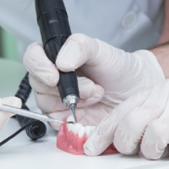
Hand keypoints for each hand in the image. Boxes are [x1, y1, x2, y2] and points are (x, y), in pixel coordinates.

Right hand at [23, 33, 164, 126]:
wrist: (135, 92)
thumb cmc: (118, 68)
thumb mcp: (101, 49)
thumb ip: (80, 47)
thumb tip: (60, 62)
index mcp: (55, 55)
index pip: (32, 57)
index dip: (39, 67)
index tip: (55, 76)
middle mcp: (51, 77)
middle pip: (37, 84)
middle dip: (65, 88)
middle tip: (91, 87)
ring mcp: (56, 99)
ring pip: (47, 104)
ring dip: (73, 102)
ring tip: (96, 95)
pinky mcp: (64, 119)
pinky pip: (57, 122)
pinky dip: (73, 118)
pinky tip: (89, 110)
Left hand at [85, 70, 168, 158]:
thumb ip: (153, 111)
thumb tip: (122, 134)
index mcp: (161, 90)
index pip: (122, 111)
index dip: (102, 132)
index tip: (90, 147)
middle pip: (132, 123)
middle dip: (126, 143)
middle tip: (133, 150)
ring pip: (153, 138)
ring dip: (153, 151)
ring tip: (164, 150)